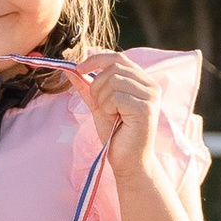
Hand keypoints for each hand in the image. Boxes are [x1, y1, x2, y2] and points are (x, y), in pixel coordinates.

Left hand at [84, 49, 174, 175]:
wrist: (128, 162)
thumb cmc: (116, 135)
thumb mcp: (98, 105)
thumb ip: (87, 87)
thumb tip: (69, 69)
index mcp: (142, 82)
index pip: (118, 58)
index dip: (96, 60)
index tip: (78, 69)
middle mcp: (151, 86)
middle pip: (113, 67)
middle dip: (97, 86)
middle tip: (101, 107)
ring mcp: (150, 96)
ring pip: (113, 81)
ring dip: (103, 100)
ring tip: (111, 115)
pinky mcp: (146, 108)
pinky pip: (116, 96)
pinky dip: (108, 108)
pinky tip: (116, 120)